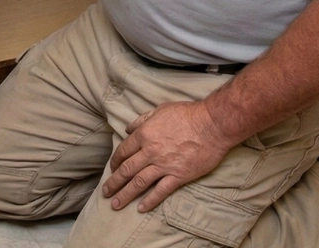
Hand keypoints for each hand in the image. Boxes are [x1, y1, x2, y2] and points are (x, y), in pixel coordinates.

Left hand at [103, 100, 232, 212]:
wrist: (212, 124)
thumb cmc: (188, 114)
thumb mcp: (160, 110)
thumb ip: (142, 119)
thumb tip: (128, 128)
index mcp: (144, 134)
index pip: (123, 151)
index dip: (115, 161)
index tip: (111, 169)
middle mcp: (150, 151)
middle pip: (126, 170)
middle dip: (114, 182)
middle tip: (105, 192)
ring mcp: (164, 165)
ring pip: (139, 183)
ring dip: (125, 195)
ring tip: (115, 204)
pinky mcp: (179, 175)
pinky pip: (161, 191)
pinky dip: (150, 201)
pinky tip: (141, 208)